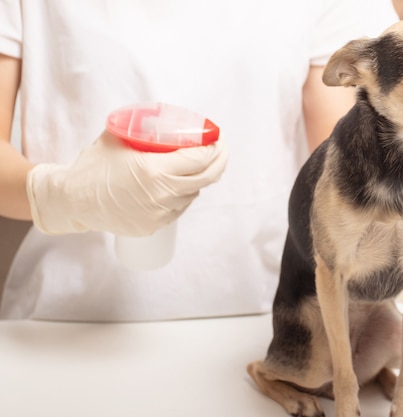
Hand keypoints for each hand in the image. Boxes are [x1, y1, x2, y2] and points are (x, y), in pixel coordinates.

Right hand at [26, 131, 227, 235]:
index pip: (200, 159)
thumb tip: (163, 117)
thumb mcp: (118, 138)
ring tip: (197, 165)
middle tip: (221, 150)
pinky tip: (180, 184)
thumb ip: (143, 128)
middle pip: (206, 177)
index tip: (217, 137)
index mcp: (155, 170)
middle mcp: (163, 194)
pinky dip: (184, 194)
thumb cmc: (93, 167)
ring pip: (194, 193)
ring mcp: (161, 213)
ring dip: (199, 178)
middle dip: (219, 161)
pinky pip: (180, 207)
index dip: (214, 147)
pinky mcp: (156, 225)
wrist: (72, 200)